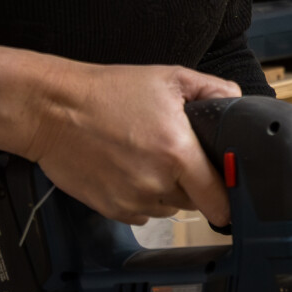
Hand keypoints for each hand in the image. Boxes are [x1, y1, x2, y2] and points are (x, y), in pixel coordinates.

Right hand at [25, 62, 238, 225]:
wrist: (53, 109)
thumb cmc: (107, 92)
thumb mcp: (168, 78)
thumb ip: (213, 91)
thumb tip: (238, 103)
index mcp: (177, 152)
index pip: (218, 197)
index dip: (227, 197)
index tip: (227, 193)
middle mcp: (156, 181)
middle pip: (194, 201)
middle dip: (192, 184)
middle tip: (174, 156)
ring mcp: (132, 199)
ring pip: (167, 207)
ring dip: (165, 191)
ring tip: (145, 159)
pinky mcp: (111, 209)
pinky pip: (140, 213)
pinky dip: (140, 198)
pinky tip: (127, 170)